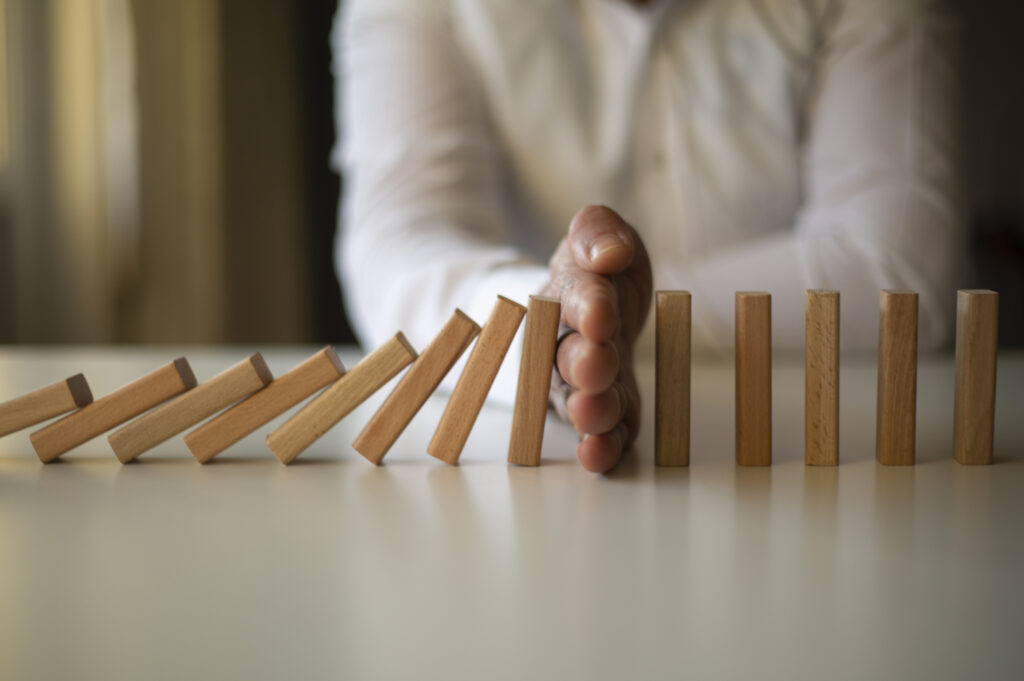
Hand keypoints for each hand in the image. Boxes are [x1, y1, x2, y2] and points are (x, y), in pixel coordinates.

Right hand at [542, 205, 652, 472]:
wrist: (594, 303)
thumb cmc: (597, 269)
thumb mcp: (598, 234)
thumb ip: (598, 232)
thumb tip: (611, 252)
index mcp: (568, 293)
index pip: (576, 296)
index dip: (588, 305)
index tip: (601, 313)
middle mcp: (567, 342)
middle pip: (570, 355)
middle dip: (583, 363)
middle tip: (595, 368)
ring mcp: (582, 382)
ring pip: (580, 398)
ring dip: (589, 409)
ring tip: (593, 417)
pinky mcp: (607, 410)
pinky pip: (605, 430)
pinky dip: (603, 445)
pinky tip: (601, 457)